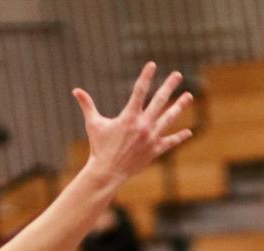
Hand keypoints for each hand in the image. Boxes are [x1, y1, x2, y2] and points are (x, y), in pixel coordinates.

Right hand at [74, 62, 192, 186]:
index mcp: (129, 117)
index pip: (139, 91)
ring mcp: (150, 139)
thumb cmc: (99, 148)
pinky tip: (188, 132)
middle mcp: (143, 126)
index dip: (146, 76)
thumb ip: (87, 105)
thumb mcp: (93, 124)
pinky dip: (178, 137)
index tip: (153, 64)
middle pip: (159, 101)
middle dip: (169, 86)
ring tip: (188, 96)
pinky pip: (169, 142)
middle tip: (178, 75)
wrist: (107, 173)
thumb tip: (75, 90)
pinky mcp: (154, 151)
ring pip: (168, 119)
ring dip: (179, 107)